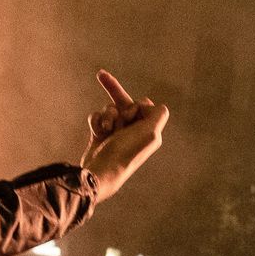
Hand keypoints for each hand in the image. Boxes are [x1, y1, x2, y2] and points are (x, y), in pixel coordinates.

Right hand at [80, 70, 167, 197]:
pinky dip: (96, 121)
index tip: (129, 117)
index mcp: (148, 130)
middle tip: (105, 84)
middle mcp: (134, 130)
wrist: (101, 171)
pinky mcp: (101, 135)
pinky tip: (97, 132)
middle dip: (117, 95)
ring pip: (110, 109)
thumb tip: (148, 105)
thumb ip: (159, 114)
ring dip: (107, 116)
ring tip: (106, 129)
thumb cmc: (126, 152)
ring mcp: (117, 133)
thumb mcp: (150, 132)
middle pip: (126, 103)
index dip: (135, 106)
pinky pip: (98, 117)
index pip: (144, 104)